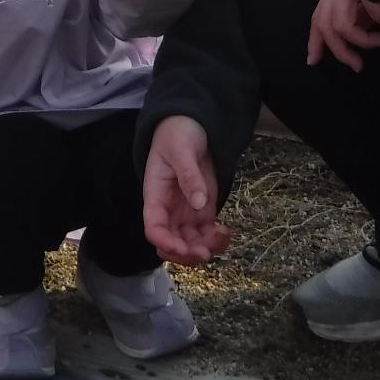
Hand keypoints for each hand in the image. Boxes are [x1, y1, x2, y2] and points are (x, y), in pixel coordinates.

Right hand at [142, 116, 231, 264]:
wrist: (192, 125)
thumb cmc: (178, 134)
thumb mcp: (181, 150)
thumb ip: (189, 176)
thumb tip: (199, 204)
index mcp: (156, 196)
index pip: (154, 227)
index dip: (165, 242)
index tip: (183, 248)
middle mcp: (169, 210)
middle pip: (171, 243)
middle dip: (186, 254)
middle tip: (205, 252)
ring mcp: (186, 212)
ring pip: (190, 243)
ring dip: (203, 249)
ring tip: (221, 236)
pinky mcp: (203, 211)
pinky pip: (206, 234)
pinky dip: (215, 240)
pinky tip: (225, 232)